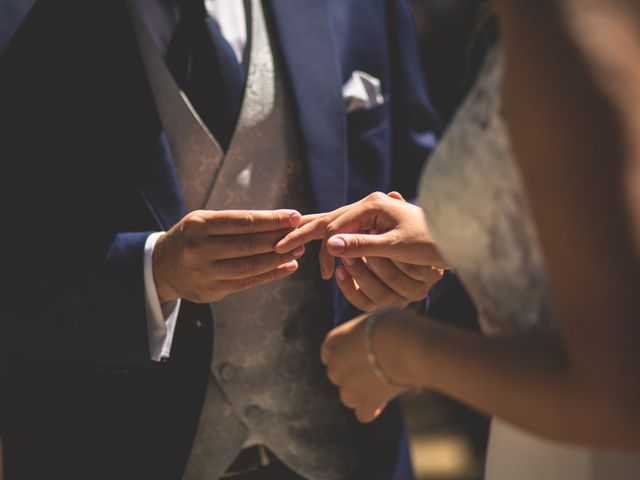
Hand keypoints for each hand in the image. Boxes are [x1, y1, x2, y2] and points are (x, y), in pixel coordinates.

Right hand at [153, 209, 304, 303]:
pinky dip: (270, 275)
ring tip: (298, 251)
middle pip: (249, 244)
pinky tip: (287, 267)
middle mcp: (200, 249)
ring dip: (279, 259)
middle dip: (279, 239)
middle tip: (302, 235)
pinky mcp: (212, 291)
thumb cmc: (192, 237)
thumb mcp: (204, 221)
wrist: (161, 267)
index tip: (295, 216)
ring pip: (250, 266)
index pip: (243, 221)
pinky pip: (247, 283)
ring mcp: (205, 272)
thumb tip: (278, 220)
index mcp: (200, 225)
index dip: (272, 219)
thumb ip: (236, 222)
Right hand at [276, 192, 447, 310]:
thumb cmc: (430, 241)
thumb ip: (361, 245)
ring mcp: (373, 212)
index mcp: (372, 205)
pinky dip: (335, 241)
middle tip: (280, 246)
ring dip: (321, 241)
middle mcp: (370, 204)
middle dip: (306, 235)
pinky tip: (327, 251)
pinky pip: (348, 230)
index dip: (314, 243)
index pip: (333, 225)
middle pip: (329, 219)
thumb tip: (328, 245)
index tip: (304, 259)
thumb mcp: (395, 247)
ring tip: (300, 250)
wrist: (456, 234)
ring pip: (337, 224)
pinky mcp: (377, 221)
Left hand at [322, 309, 416, 422]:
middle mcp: (335, 366)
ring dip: (360, 392)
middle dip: (353, 373)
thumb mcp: (375, 317)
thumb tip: (376, 332)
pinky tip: (382, 402)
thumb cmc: (395, 325)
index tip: (359, 353)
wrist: (407, 346)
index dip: (344, 353)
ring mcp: (348, 387)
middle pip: (338, 375)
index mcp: (333, 342)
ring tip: (380, 384)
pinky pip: (363, 414)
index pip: (329, 352)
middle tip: (375, 368)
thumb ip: (366, 330)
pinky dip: (371, 409)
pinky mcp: (365, 404)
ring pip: (347, 396)